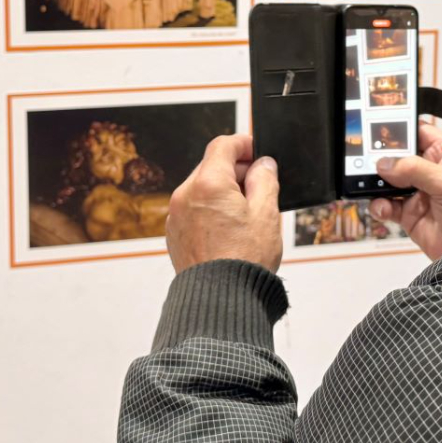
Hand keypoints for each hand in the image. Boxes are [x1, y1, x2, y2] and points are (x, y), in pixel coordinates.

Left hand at [165, 133, 281, 274]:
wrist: (221, 298)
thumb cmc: (244, 259)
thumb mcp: (266, 213)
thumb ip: (265, 179)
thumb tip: (262, 164)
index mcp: (208, 183)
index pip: (222, 146)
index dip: (242, 144)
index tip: (256, 151)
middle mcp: (185, 195)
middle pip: (211, 167)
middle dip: (235, 170)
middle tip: (259, 184)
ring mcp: (176, 215)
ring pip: (201, 189)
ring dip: (222, 191)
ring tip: (246, 211)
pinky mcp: (175, 234)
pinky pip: (193, 210)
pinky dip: (210, 209)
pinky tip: (229, 227)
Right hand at [370, 123, 441, 260]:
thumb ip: (416, 169)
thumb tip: (386, 163)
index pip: (418, 131)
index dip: (400, 129)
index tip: (377, 129)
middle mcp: (431, 170)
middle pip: (398, 155)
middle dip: (382, 158)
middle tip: (368, 161)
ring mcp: (419, 192)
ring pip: (388, 181)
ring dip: (377, 183)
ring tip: (372, 186)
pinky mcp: (410, 214)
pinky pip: (387, 205)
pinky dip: (379, 205)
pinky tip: (383, 208)